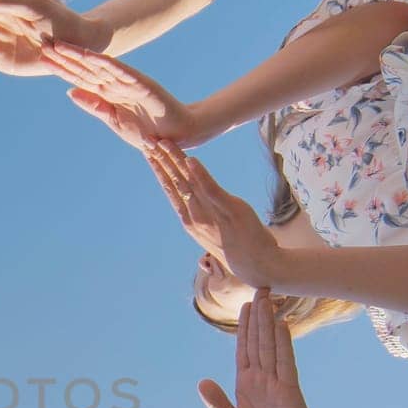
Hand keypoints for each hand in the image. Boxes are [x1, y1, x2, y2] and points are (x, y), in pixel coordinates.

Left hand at [40, 40, 216, 148]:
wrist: (178, 134)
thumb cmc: (148, 130)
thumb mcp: (114, 120)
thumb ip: (94, 105)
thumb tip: (69, 92)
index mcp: (108, 92)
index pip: (81, 77)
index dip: (62, 68)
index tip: (43, 58)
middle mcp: (116, 83)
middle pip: (86, 68)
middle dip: (66, 57)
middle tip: (44, 44)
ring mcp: (130, 83)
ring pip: (101, 66)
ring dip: (82, 56)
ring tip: (62, 46)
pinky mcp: (145, 86)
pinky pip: (125, 74)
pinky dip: (111, 65)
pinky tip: (97, 57)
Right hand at [151, 142, 282, 285]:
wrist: (260, 267)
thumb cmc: (240, 249)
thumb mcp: (216, 231)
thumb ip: (205, 216)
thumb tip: (201, 202)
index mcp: (190, 220)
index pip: (171, 190)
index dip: (158, 170)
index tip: (149, 153)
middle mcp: (195, 217)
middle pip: (174, 183)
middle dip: (160, 160)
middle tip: (147, 140)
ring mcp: (210, 214)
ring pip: (187, 183)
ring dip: (174, 161)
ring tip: (163, 143)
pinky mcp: (229, 210)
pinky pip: (210, 190)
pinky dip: (200, 174)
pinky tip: (190, 160)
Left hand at [198, 288, 322, 407]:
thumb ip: (217, 402)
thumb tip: (202, 382)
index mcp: (246, 382)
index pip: (243, 348)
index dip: (243, 327)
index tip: (245, 306)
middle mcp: (261, 377)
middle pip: (257, 340)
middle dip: (257, 315)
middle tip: (260, 289)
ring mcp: (275, 381)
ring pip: (269, 345)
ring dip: (267, 322)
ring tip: (267, 298)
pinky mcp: (288, 389)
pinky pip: (285, 362)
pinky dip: (283, 343)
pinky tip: (281, 325)